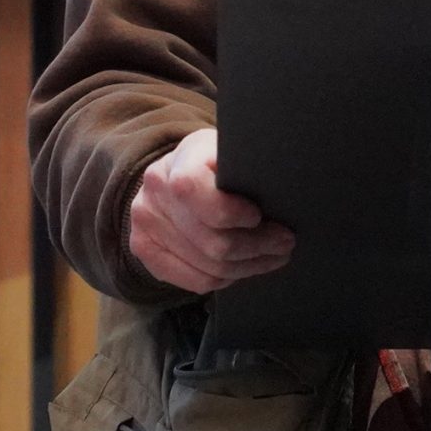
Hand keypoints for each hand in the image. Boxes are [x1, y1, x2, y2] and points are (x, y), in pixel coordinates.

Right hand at [128, 127, 295, 293]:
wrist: (171, 174)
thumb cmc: (212, 162)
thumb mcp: (227, 150)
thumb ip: (243, 167)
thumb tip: (279, 185)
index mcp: (177, 165)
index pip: (201, 196)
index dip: (233, 213)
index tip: (259, 216)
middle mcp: (153, 197)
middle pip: (213, 242)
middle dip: (257, 246)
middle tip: (285, 243)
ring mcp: (145, 228)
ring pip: (209, 267)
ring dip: (248, 266)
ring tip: (272, 256)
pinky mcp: (146, 252)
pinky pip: (195, 281)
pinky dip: (226, 278)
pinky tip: (242, 267)